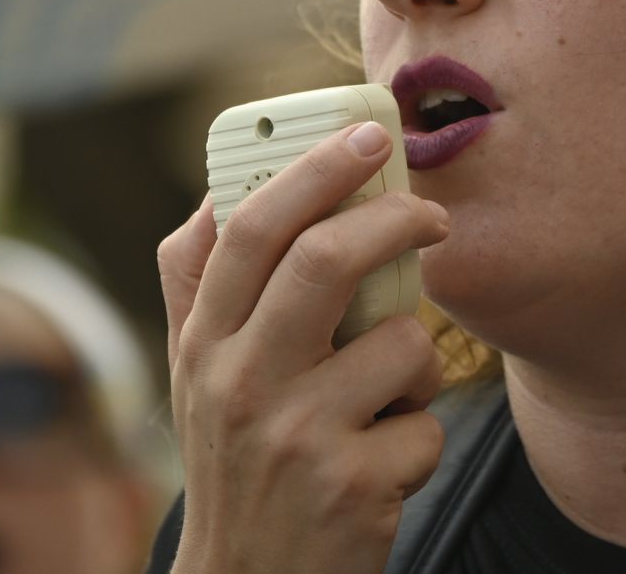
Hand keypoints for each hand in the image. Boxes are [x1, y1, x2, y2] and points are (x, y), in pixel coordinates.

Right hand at [157, 121, 448, 573]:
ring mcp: (299, 438)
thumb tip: (223, 185)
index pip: (251, 229)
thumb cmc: (232, 459)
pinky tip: (381, 466)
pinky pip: (426, 426)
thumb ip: (198, 281)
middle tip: (433, 216)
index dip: (315, 169)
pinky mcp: (354, 489)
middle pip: (327, 261)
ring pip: (400, 345)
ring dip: (415, 365)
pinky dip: (418, 438)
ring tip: (387, 397)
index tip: (367, 135)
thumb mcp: (192, 373)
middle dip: (395, 220)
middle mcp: (242, 384)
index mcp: (203, 343)